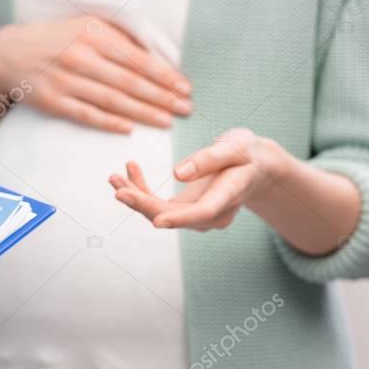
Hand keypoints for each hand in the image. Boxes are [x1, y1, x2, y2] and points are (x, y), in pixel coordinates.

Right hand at [0, 15, 192, 132]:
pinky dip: (108, 122)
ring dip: (143, 113)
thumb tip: (156, 55)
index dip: (164, 75)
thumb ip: (118, 38)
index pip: (137, 58)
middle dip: (161, 97)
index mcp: (93, 34)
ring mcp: (64, 80)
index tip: (185, 88)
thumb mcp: (87, 26)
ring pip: (111, 100)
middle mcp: (80, 56)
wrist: (9, 53)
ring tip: (166, 122)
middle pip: (129, 81)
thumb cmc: (58, 39)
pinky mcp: (52, 101)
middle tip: (185, 109)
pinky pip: (85, 114)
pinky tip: (129, 128)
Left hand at [109, 129, 288, 230]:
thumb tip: (177, 173)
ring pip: (161, 213)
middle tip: (116, 185)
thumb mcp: (234, 147)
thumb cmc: (245, 153)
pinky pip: (160, 206)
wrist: (254, 166)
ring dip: (135, 196)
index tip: (157, 220)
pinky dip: (141, 190)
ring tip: (113, 177)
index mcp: (229, 196)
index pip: (203, 212)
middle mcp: (213, 214)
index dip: (180, 218)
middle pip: (174, 215)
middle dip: (142, 202)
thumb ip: (209, 159)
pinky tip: (128, 170)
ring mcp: (199, 216)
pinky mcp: (187, 211)